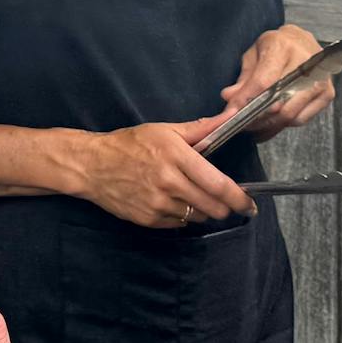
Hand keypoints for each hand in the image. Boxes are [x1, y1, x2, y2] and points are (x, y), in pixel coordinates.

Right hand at [60, 119, 255, 227]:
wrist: (92, 165)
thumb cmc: (129, 144)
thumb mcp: (164, 130)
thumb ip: (200, 129)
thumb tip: (228, 118)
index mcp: (177, 157)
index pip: (219, 185)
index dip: (239, 198)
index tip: (249, 204)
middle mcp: (169, 182)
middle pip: (213, 206)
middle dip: (224, 207)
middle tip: (222, 201)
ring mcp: (158, 204)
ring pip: (197, 217)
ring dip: (201, 210)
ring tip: (190, 195)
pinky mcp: (148, 219)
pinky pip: (178, 223)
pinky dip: (181, 215)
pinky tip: (171, 201)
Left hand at [220, 24, 334, 139]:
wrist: (300, 41)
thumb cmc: (275, 47)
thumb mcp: (253, 55)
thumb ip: (243, 78)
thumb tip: (230, 98)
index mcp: (283, 47)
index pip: (264, 82)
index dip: (246, 100)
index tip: (231, 113)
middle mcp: (306, 62)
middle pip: (279, 102)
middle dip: (255, 118)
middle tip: (240, 124)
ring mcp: (320, 79)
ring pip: (290, 115)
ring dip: (268, 125)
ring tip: (252, 125)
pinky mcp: (327, 93)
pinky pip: (301, 119)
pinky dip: (282, 125)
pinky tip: (270, 124)